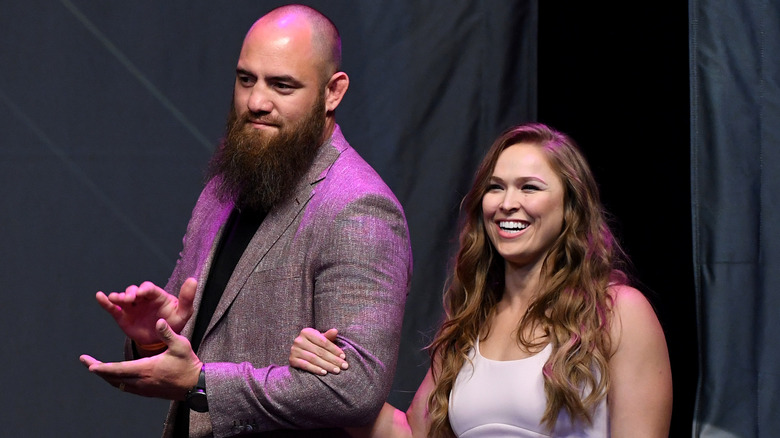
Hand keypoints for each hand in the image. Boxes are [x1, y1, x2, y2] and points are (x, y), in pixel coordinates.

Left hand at [80, 318, 202, 399]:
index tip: (89, 365)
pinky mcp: (147, 392)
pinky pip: (126, 387)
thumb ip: (168, 333)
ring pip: (118, 384)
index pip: (119, 370)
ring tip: (96, 368)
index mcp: (147, 369)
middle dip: (98, 370)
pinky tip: (114, 376)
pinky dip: (116, 381)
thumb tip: (158, 321)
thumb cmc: (188, 364)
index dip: (102, 367)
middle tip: (86, 362)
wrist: (195, 385)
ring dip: (106, 376)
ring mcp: (144, 388)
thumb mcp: (181, 345)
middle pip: (113, 378)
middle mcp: (142, 381)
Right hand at [95, 278, 196, 345]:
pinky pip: (112, 308)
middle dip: (131, 292)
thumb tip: (193, 280)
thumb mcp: (183, 312)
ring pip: (123, 297)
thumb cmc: (174, 323)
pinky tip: (99, 296)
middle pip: (134, 290)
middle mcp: (142, 298)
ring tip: (116, 299)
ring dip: (119, 296)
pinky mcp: (122, 316)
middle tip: (130, 298)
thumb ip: (187, 298)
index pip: (149, 288)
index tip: (142, 293)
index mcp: (156, 295)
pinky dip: (105, 302)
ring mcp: (131, 306)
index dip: (145, 289)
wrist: (161, 340)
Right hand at [289, 328, 348, 374]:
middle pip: (320, 351)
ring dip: (327, 365)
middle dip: (333, 359)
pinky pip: (306, 365)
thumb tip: (335, 331)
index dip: (335, 349)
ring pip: (314, 359)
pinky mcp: (292, 360)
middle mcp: (299, 340)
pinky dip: (315, 369)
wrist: (299, 352)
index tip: (344, 357)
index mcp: (306, 332)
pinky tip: (324, 372)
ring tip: (336, 370)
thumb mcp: (320, 339)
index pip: (323, 342)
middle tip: (343, 366)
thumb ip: (328, 336)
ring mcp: (294, 350)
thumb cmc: (314, 345)